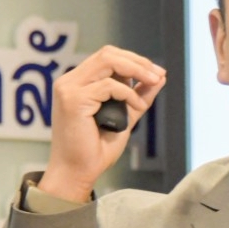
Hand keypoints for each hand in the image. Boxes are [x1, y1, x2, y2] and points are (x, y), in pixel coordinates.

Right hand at [38, 46, 166, 201]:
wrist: (77, 173)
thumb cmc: (95, 150)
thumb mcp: (125, 116)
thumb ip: (138, 96)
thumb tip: (160, 77)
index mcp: (77, 83)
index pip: (107, 57)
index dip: (134, 60)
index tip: (156, 73)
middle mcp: (69, 82)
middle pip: (108, 53)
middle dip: (138, 61)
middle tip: (158, 75)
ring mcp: (68, 89)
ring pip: (108, 61)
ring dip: (136, 70)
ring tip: (153, 82)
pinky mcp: (73, 100)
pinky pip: (108, 86)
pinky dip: (128, 94)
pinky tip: (137, 108)